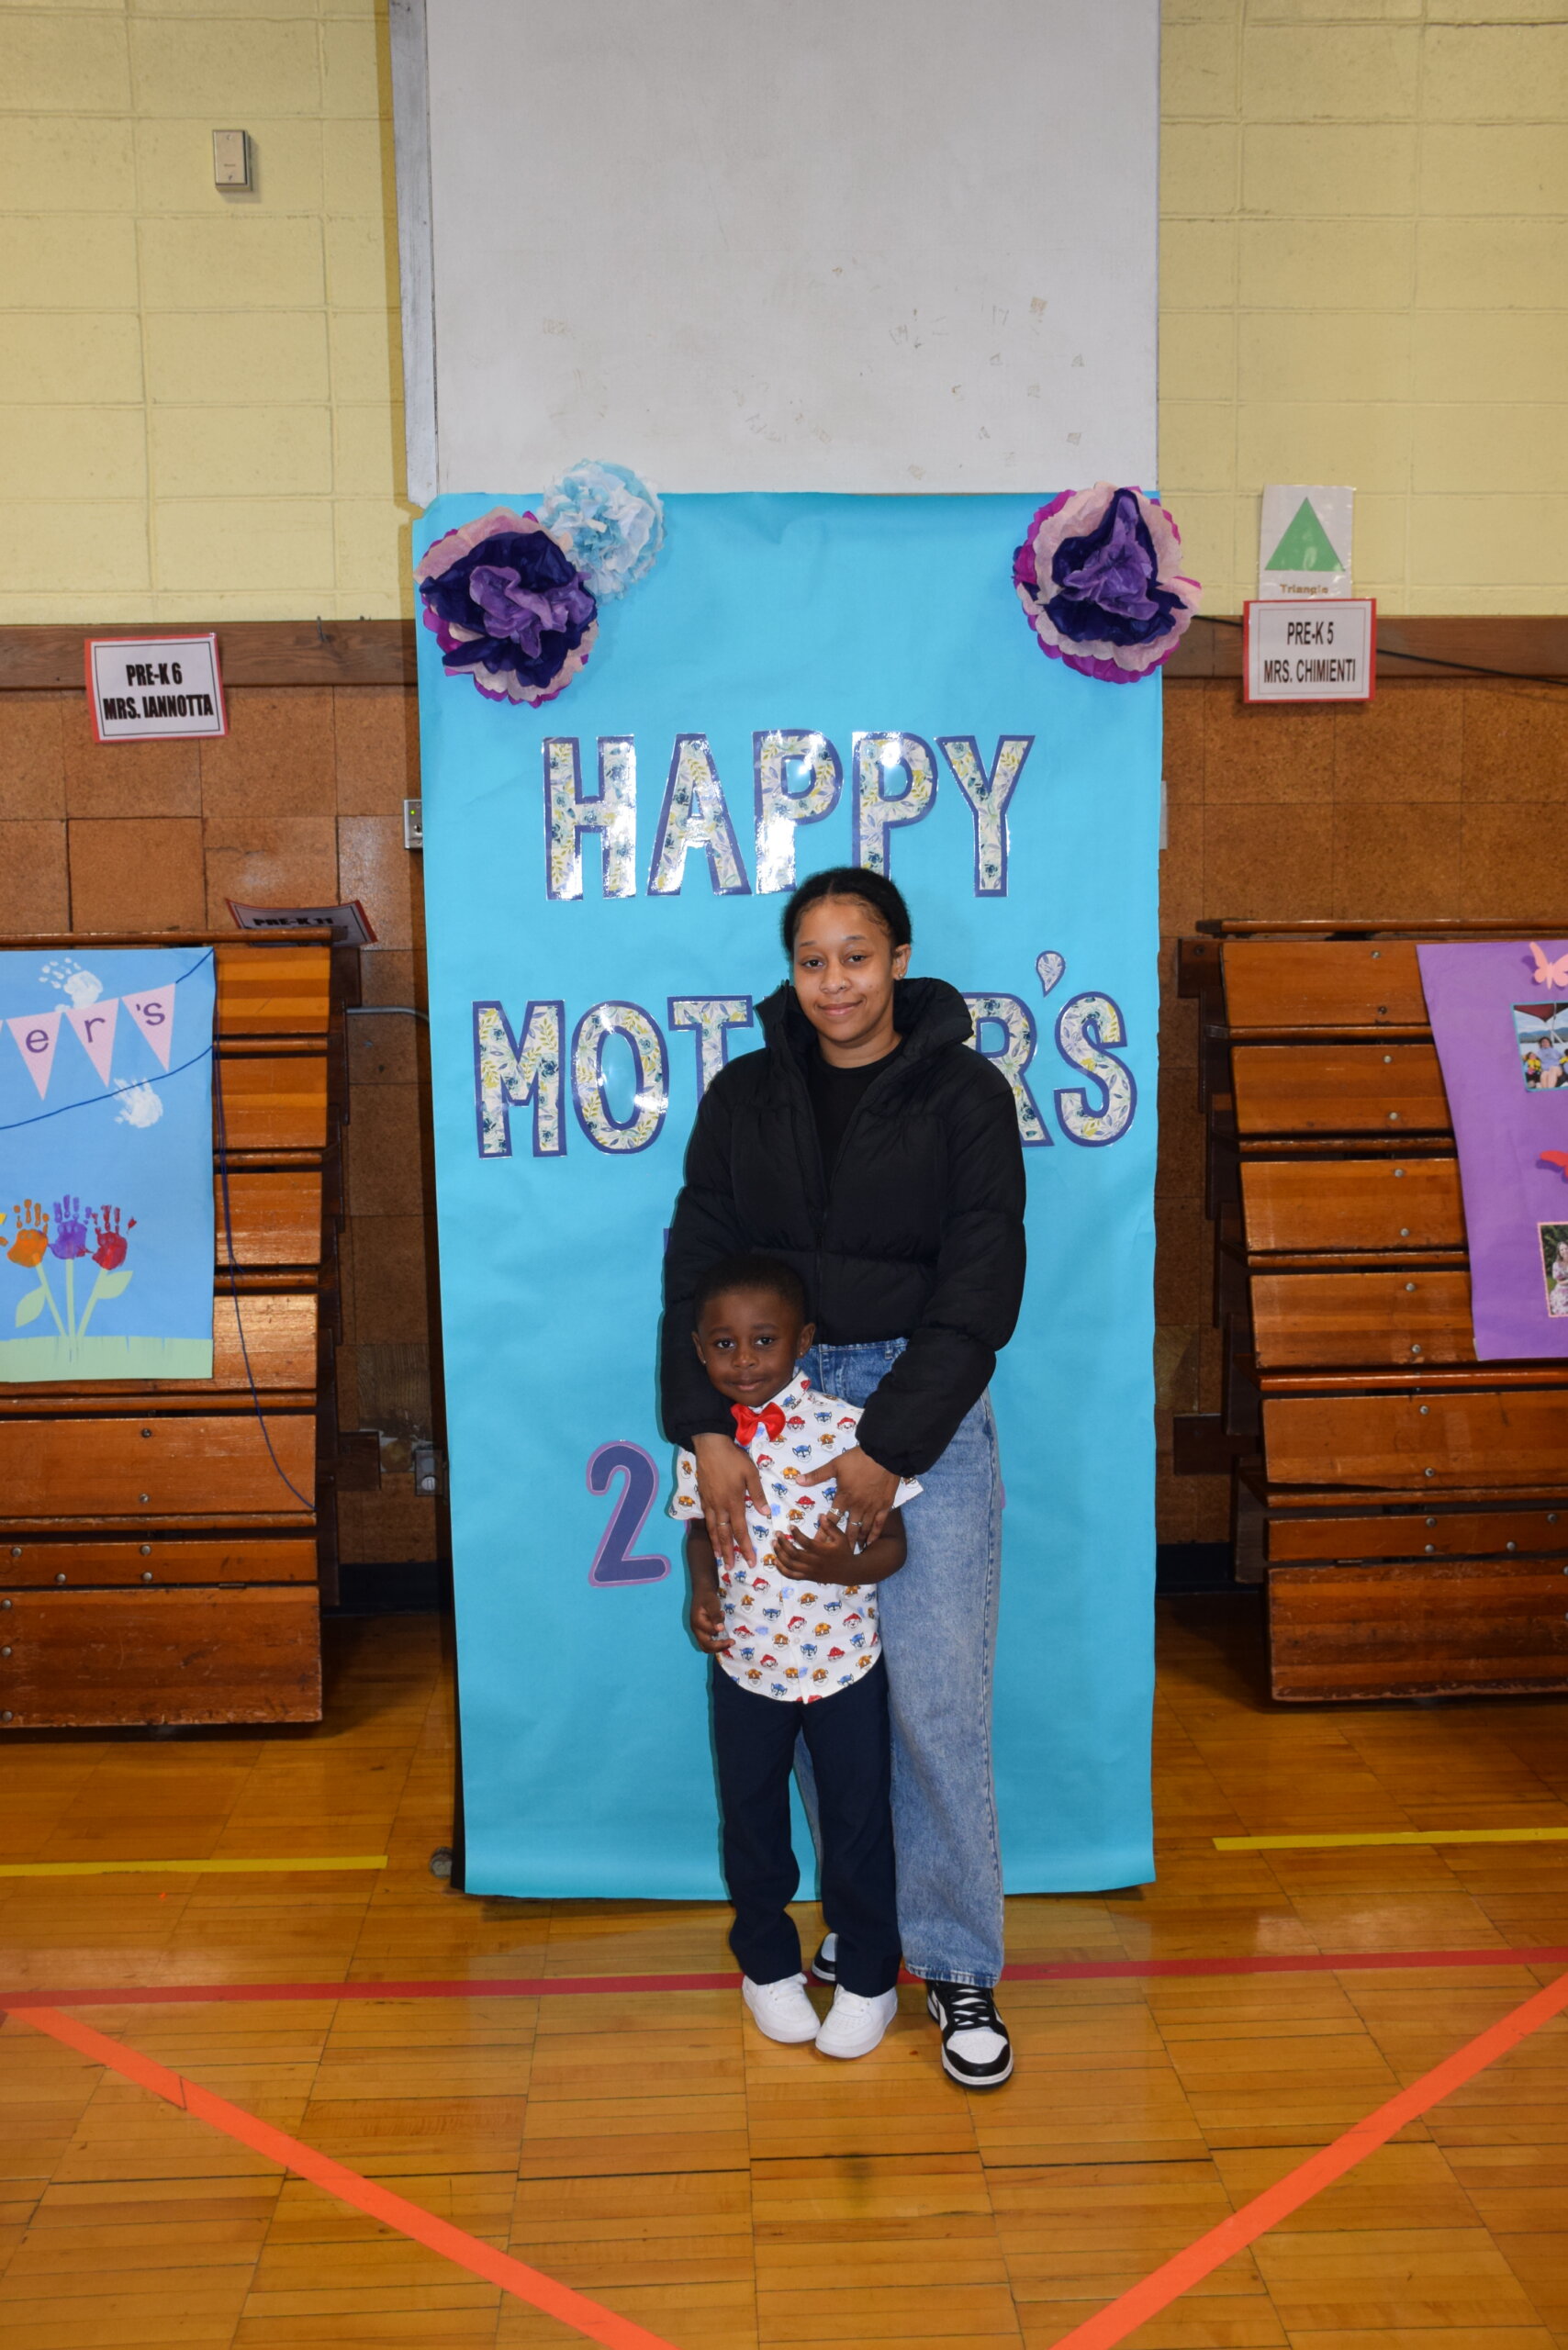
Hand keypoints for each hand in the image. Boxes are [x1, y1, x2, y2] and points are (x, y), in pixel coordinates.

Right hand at [689, 1589, 732, 1653]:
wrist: (702, 1593)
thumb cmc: (707, 1597)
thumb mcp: (712, 1603)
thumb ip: (715, 1616)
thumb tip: (720, 1629)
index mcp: (697, 1622)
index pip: (708, 1632)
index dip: (718, 1631)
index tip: (725, 1626)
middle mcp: (695, 1629)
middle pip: (706, 1645)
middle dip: (719, 1646)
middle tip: (732, 1642)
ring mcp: (698, 1632)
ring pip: (706, 1647)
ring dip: (718, 1647)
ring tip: (729, 1643)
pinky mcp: (701, 1632)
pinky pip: (707, 1643)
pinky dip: (716, 1644)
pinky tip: (724, 1636)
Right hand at [693, 1431, 765, 1569]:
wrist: (710, 1445)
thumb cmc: (733, 1458)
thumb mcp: (751, 1474)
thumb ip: (758, 1494)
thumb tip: (766, 1514)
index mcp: (734, 1502)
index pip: (740, 1531)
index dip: (745, 1548)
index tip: (750, 1561)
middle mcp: (720, 1507)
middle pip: (723, 1535)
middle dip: (727, 1552)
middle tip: (729, 1567)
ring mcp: (709, 1502)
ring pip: (712, 1528)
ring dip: (716, 1544)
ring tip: (718, 1556)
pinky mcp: (703, 1496)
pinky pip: (705, 1517)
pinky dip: (708, 1529)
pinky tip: (710, 1532)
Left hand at [775, 1514, 854, 1576]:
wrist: (849, 1572)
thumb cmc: (844, 1552)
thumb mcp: (841, 1538)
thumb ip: (831, 1527)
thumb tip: (820, 1515)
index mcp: (823, 1551)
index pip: (806, 1543)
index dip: (796, 1534)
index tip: (790, 1526)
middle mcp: (814, 1562)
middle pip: (794, 1554)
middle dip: (783, 1543)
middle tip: (777, 1534)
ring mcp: (810, 1571)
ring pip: (790, 1565)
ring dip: (780, 1554)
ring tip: (774, 1543)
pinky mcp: (808, 1577)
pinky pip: (792, 1576)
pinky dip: (782, 1569)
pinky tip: (776, 1560)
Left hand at [803, 1445, 897, 1548]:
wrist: (884, 1455)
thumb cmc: (858, 1459)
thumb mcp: (835, 1465)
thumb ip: (817, 1475)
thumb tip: (799, 1481)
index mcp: (844, 1497)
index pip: (831, 1519)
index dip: (823, 1532)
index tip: (817, 1545)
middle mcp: (857, 1506)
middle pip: (848, 1529)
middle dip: (842, 1544)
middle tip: (837, 1557)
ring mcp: (872, 1507)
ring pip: (864, 1528)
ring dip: (857, 1540)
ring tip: (852, 1552)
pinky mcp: (885, 1505)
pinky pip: (879, 1524)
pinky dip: (874, 1534)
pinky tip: (871, 1542)